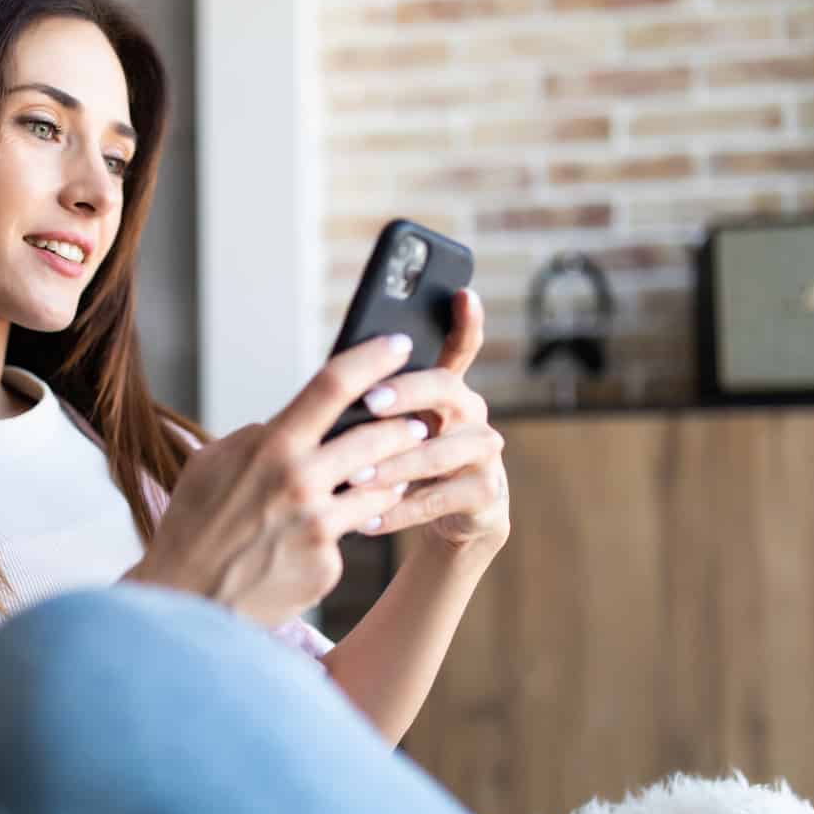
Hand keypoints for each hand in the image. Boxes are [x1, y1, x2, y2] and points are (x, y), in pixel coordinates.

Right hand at [126, 334, 435, 628]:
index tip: (399, 344)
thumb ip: (254, 439)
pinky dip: (348, 528)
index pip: (332, 386)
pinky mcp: (327, 565)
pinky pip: (351, 534)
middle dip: (406, 425)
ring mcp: (317, 526)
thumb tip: (283, 423)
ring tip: (394, 474)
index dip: (372, 358)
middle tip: (419, 422)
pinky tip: (335, 532)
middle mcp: (299, 482)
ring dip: (393, 477)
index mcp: (270, 448)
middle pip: (376, 436)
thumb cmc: (193, 528)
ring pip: (380, 488)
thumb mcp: (210, 466)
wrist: (187, 602)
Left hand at [348, 288, 509, 550]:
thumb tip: (328, 382)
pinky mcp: (485, 492)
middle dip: (406, 393)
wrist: (448, 517)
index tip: (461, 292)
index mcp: (446, 388)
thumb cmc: (405, 459)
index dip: (465, 320)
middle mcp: (471, 411)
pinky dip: (398, 511)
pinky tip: (365, 520)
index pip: (460, 345)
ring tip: (355, 476)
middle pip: (445, 389)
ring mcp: (483, 451)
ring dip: (395, 464)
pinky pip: (438, 500)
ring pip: (440, 451)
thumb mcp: (391, 427)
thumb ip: (373, 402)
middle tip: (370, 401)